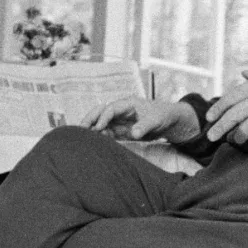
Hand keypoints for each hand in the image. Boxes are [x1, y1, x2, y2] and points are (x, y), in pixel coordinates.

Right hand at [80, 97, 198, 142]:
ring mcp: (119, 120)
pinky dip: (100, 137)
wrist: (168, 120)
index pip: (110, 109)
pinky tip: (94, 144)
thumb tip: (134, 134)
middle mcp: (120, 111)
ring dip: (92, 130)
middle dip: (89, 120)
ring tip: (82, 139)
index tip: (98, 128)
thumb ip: (144, 126)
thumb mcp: (156, 121)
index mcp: (127, 104)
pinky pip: (106, 133)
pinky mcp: (120, 130)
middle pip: (100, 113)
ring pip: (101, 123)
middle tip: (79, 130)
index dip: (103, 118)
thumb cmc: (162, 115)